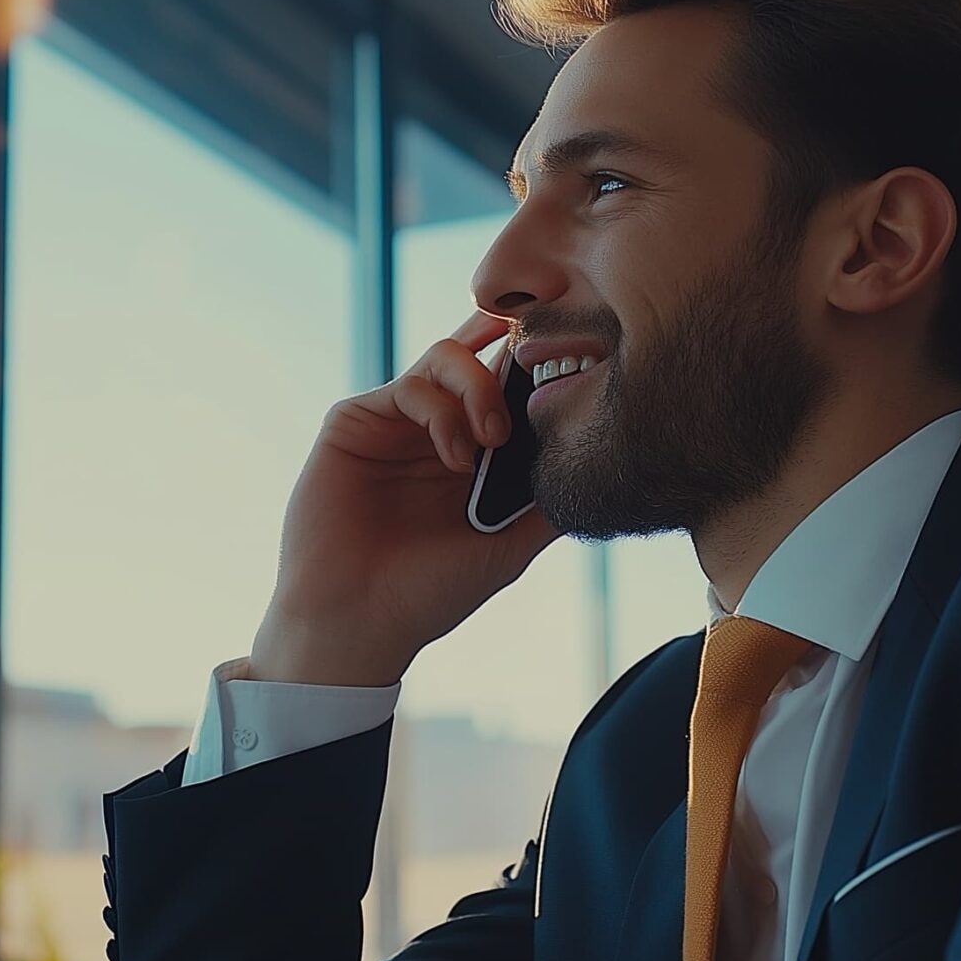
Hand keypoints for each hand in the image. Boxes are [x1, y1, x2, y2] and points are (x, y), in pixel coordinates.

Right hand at [250, 309, 564, 686]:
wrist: (360, 620)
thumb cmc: (429, 592)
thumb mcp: (509, 545)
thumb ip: (547, 500)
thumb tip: (603, 461)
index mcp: (473, 450)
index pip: (510, 383)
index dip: (539, 359)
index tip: (581, 352)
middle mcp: (436, 425)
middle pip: (481, 348)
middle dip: (516, 341)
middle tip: (542, 372)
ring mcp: (396, 420)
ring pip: (448, 355)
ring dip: (481, 388)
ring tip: (493, 439)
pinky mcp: (357, 419)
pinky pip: (411, 385)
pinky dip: (444, 412)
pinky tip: (456, 459)